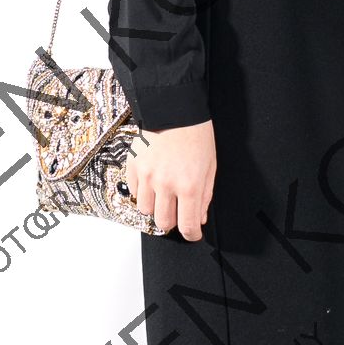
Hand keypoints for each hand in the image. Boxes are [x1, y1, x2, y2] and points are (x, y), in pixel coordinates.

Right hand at [124, 120, 216, 240]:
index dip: (191, 235)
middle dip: (173, 222)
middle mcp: (166, 185)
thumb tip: (198, 219)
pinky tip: (152, 181)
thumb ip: (204, 196)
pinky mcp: (133, 166)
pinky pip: (134, 192)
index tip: (192, 234)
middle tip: (178, 212)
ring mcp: (147, 176)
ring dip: (155, 207)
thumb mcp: (210, 167)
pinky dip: (143, 192)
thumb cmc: (196, 135)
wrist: (174, 109)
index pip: (187, 226)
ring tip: (163, 194)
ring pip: (145, 210)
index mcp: (189, 186)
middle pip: (163, 223)